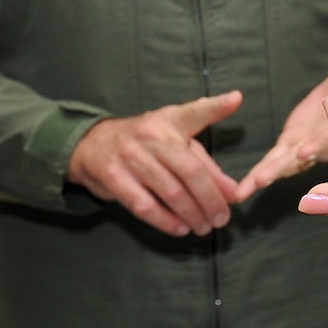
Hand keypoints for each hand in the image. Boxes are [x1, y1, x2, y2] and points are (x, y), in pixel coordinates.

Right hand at [67, 91, 243, 236]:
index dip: (216, 106)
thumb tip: (233, 193)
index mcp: (170, 120)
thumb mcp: (173, 142)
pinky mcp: (114, 178)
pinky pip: (145, 206)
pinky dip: (167, 222)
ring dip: (193, 214)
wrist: (92, 145)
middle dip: (211, 198)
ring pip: (171, 192)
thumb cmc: (145, 144)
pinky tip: (181, 228)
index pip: (195, 112)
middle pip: (190, 170)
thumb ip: (206, 164)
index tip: (235, 99)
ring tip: (205, 227)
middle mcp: (151, 135)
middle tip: (223, 217)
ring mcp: (131, 156)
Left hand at [232, 39, 327, 201]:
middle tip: (264, 177)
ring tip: (247, 187)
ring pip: (287, 163)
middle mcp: (327, 142)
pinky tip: (241, 191)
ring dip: (267, 174)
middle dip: (284, 166)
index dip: (322, 143)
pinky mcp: (293, 145)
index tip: (306, 151)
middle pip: (306, 156)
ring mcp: (308, 146)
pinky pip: (275, 162)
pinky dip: (259, 175)